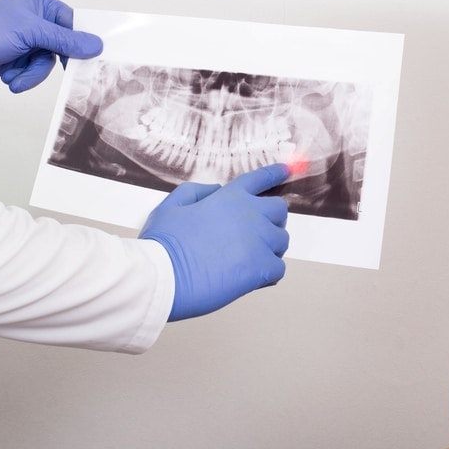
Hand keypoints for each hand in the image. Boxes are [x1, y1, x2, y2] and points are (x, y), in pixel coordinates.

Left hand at [0, 0, 103, 91]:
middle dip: (48, 62)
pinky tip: (8, 76)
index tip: (86, 58)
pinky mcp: (20, 57)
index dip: (79, 41)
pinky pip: (34, 71)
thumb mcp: (31, 33)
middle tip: (55, 74)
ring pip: (48, 63)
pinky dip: (22, 76)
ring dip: (31, 73)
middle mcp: (38, 21)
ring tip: (14, 77)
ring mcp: (29, 41)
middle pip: (62, 47)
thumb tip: (96, 44)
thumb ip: (65, 40)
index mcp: (42, 5)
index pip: (72, 23)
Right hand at [140, 163, 290, 320]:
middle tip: (254, 235)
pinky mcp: (263, 267)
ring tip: (246, 260)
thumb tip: (215, 189)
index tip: (287, 170)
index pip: (260, 179)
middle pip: (280, 210)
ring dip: (269, 249)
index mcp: (230, 197)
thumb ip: (196, 191)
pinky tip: (249, 278)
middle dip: (272, 220)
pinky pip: (279, 269)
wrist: (162, 276)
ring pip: (282, 241)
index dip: (275, 174)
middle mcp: (250, 214)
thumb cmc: (162, 244)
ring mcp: (259, 240)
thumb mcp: (171, 206)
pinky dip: (268, 274)